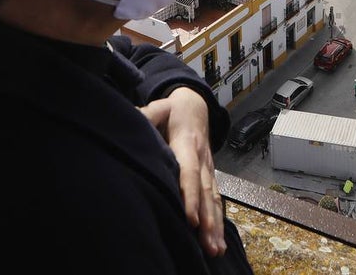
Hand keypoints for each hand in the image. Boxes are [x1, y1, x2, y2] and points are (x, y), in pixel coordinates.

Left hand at [140, 87, 226, 256]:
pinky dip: (218, 221)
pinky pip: (216, 199)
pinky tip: (218, 242)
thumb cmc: (173, 110)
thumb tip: (137, 119)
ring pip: (213, 198)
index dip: (191, 196)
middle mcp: (202, 158)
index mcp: (187, 143)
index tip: (191, 219)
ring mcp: (209, 168)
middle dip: (208, 220)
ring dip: (216, 225)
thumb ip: (149, 114)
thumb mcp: (161, 107)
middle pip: (206, 192)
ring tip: (215, 249)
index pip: (190, 173)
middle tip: (207, 244)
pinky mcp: (210, 175)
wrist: (195, 106)